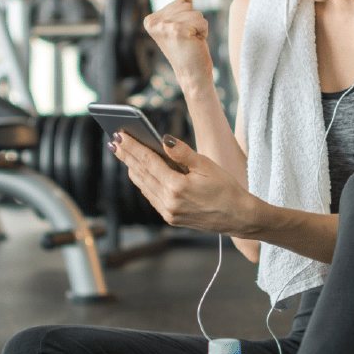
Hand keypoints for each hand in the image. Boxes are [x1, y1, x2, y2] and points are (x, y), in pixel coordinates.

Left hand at [108, 131, 256, 235]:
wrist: (238, 217)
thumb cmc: (226, 188)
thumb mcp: (206, 165)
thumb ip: (182, 153)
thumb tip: (163, 140)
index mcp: (177, 187)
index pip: (148, 161)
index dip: (132, 146)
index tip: (120, 134)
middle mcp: (168, 202)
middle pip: (141, 173)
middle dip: (127, 155)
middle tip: (114, 140)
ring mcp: (168, 212)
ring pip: (143, 186)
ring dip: (132, 168)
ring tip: (123, 153)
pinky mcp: (171, 218)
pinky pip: (151, 197)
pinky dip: (143, 182)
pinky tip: (139, 172)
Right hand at [144, 0, 212, 86]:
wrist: (192, 74)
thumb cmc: (188, 50)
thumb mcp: (181, 25)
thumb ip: (181, 8)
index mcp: (150, 20)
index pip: (180, 2)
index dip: (187, 18)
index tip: (181, 35)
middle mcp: (153, 22)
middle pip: (187, 5)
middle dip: (193, 21)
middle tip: (187, 39)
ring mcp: (164, 26)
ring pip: (195, 13)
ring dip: (199, 27)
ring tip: (190, 42)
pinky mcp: (177, 30)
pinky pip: (201, 21)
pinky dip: (203, 32)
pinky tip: (194, 43)